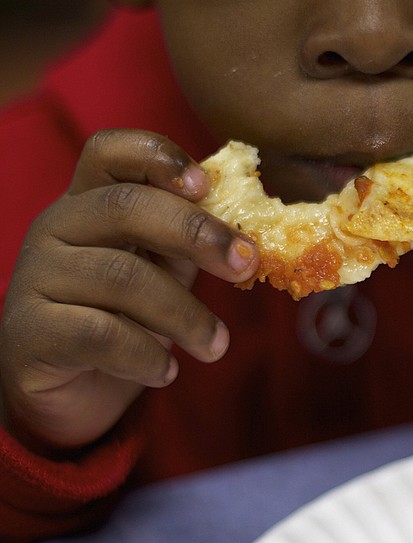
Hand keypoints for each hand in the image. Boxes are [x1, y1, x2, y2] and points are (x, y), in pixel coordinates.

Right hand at [0, 129, 258, 453]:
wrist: (71, 390)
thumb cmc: (125, 318)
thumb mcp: (163, 269)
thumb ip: (192, 241)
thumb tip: (250, 236)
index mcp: (90, 202)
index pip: (110, 152)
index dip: (158, 156)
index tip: (207, 184)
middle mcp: (56, 229)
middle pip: (125, 207)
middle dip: (196, 233)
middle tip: (245, 265)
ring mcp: (36, 278)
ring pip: (120, 278)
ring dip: (185, 314)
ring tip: (217, 345)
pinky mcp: (31, 332)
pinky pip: (99, 334)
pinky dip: (146, 355)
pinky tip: (167, 371)